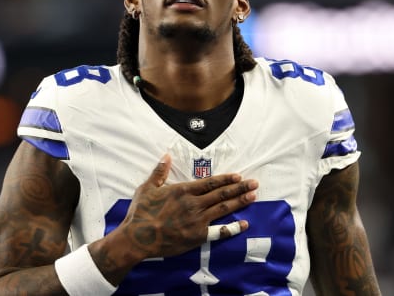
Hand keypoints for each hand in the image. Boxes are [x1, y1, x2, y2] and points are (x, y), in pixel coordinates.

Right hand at [120, 153, 257, 258]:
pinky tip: (244, 224)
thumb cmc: (141, 212)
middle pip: (221, 194)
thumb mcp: (147, 188)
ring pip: (223, 209)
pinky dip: (233, 228)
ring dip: (239, 202)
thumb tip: (166, 155)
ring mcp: (197, 221)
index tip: (238, 176)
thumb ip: (159, 171)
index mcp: (183, 190)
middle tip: (254, 183)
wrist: (138, 238)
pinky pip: (219, 231)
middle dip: (240, 188)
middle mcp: (194, 204)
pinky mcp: (198, 236)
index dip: (226, 179)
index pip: (210, 182)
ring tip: (253, 196)